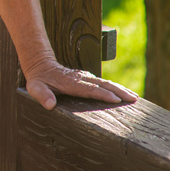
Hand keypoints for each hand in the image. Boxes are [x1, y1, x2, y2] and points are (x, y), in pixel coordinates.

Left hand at [24, 59, 138, 109]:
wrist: (41, 65)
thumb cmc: (38, 80)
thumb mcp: (35, 88)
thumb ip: (42, 95)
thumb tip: (50, 105)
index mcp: (70, 83)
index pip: (89, 89)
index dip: (102, 94)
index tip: (115, 99)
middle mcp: (81, 78)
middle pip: (102, 84)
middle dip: (118, 91)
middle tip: (133, 99)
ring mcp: (85, 77)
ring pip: (105, 83)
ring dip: (120, 89)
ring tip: (134, 97)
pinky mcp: (88, 79)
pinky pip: (104, 83)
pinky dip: (116, 88)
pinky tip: (125, 94)